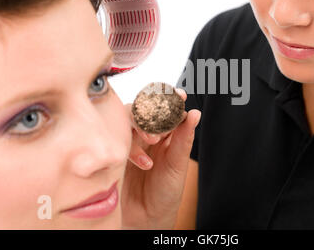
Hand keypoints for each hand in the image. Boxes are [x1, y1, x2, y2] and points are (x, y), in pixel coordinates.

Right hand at [120, 89, 200, 228]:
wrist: (146, 218)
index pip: (168, 109)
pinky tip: (144, 164)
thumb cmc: (166, 193)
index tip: (179, 95)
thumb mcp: (178, 166)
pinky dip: (133, 149)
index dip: (173, 99)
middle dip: (154, 112)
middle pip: (146, 109)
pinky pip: (120, 139)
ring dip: (142, 126)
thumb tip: (195, 113)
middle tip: (162, 123)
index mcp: (168, 135)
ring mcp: (132, 142)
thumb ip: (184, 139)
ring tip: (153, 141)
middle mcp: (149, 135)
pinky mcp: (118, 151)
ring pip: (131, 120)